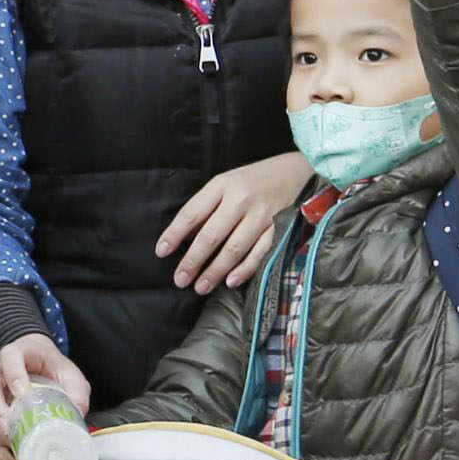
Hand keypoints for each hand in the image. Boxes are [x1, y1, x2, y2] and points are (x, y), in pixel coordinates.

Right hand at [0, 335, 89, 442]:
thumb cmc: (50, 368)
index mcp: (19, 352)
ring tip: (7, 440)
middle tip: (8, 428)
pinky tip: (3, 442)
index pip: (10, 355)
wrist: (37, 365)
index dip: (13, 373)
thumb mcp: (69, 374)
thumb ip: (77, 391)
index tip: (21, 392)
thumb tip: (77, 413)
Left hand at [154, 148, 309, 293]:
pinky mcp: (280, 228)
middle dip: (193, 260)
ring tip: (200, 287)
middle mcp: (241, 199)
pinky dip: (245, 269)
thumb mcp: (224, 185)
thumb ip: (204, 209)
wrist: (296, 172)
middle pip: (211, 235)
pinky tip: (230, 281)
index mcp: (222, 185)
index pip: (192, 213)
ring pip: (234, 248)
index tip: (162, 252)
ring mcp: (262, 215)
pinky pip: (260, 253)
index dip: (174, 234)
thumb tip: (180, 238)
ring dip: (216, 271)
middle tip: (180, 279)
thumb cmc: (252, 181)